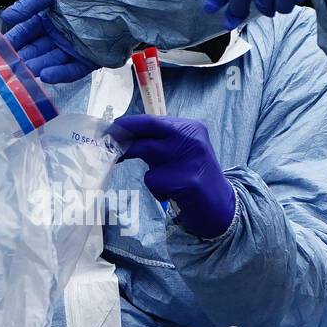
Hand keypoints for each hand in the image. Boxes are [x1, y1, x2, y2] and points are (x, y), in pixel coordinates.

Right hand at [2, 0, 98, 84]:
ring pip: (52, 61)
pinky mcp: (90, 60)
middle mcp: (60, 33)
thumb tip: (6, 17)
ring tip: (25, 73)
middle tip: (8, 68)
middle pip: (37, 49)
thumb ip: (29, 3)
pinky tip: (45, 75)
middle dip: (23, 58)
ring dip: (38, 67)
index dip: (14, 40)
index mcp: (50, 16)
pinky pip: (72, 70)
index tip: (0, 50)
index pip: (27, 31)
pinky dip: (59, 74)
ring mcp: (75, 48)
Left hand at [108, 115, 235, 238]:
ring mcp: (190, 158)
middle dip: (123, 134)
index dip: (127, 124)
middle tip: (106, 143)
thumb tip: (123, 137)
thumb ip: (159, 143)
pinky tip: (174, 193)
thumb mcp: (180, 152)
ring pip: (147, 154)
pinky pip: (154, 180)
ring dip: (149, 171)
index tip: (110, 130)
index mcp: (190, 127)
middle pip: (147, 129)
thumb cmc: (193, 177)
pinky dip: (157, 189)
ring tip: (165, 182)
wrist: (221, 206)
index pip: (152, 120)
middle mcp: (191, 138)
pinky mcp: (186, 181)